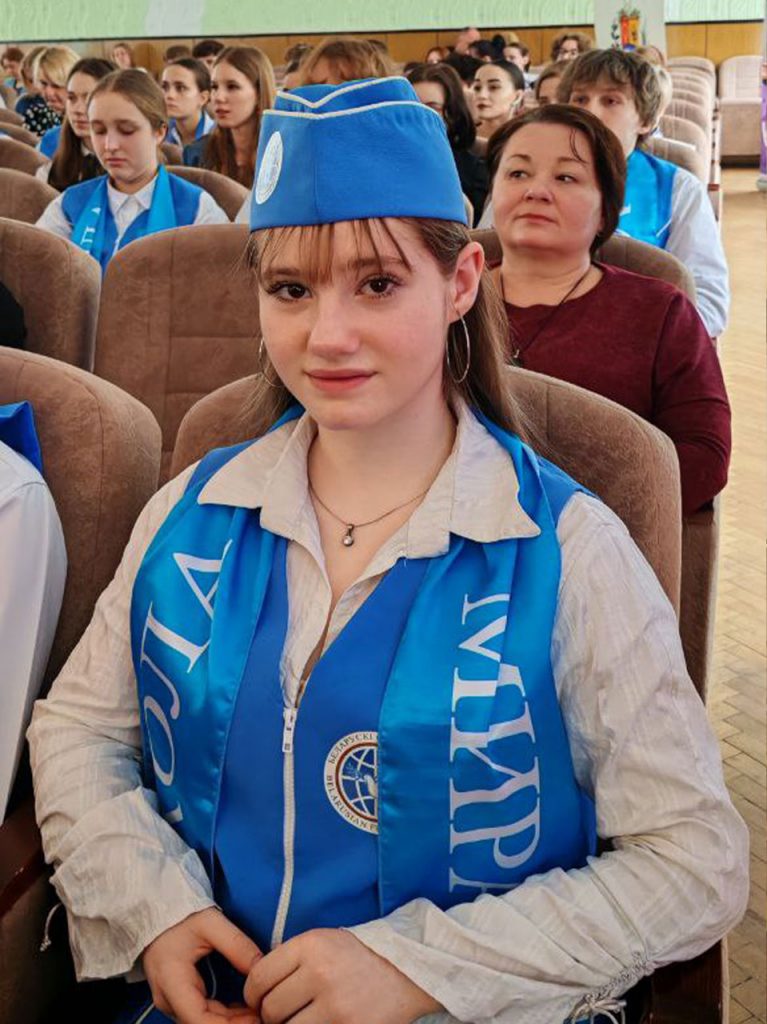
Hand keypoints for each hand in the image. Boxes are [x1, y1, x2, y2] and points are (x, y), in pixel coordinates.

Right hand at [143, 907, 261, 1022]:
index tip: (255, 1018)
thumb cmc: (181, 916)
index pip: (199, 1019)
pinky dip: (223, 1016)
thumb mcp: (211, 923)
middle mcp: (168, 999)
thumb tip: (263, 967)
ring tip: (259, 1011)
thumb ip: (237, 945)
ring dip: (231, 1022)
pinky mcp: (178, 1000)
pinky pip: (202, 1015)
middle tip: (264, 1014)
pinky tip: (245, 1009)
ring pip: (203, 1022)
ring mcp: (171, 1002)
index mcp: (171, 981)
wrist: (157, 913)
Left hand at [243, 928, 441, 1023]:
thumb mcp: (325, 942)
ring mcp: (335, 1004)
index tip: (258, 1000)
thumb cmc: (360, 955)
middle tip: (282, 1014)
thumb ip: (292, 959)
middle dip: (271, 1015)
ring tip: (302, 1019)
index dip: (252, 993)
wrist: (407, 969)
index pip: (259, 976)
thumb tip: (256, 987)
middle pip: (270, 1008)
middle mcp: (320, 971)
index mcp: (310, 945)